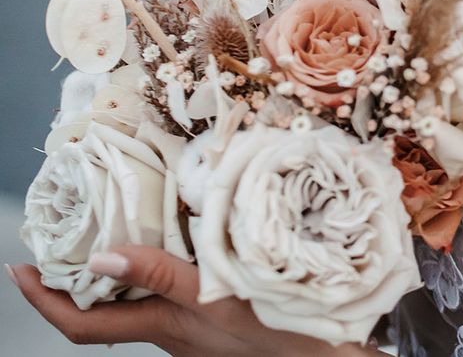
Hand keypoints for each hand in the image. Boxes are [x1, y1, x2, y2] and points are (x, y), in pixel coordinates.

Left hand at [8, 247, 378, 356]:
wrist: (324, 351)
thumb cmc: (271, 329)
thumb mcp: (215, 298)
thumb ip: (162, 276)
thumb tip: (101, 259)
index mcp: (161, 326)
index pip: (81, 324)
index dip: (43, 300)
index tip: (17, 269)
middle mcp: (168, 328)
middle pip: (104, 310)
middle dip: (75, 277)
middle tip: (62, 235)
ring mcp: (190, 322)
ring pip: (136, 298)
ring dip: (116, 267)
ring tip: (110, 227)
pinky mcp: (213, 311)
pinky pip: (167, 288)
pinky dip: (154, 264)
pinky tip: (172, 236)